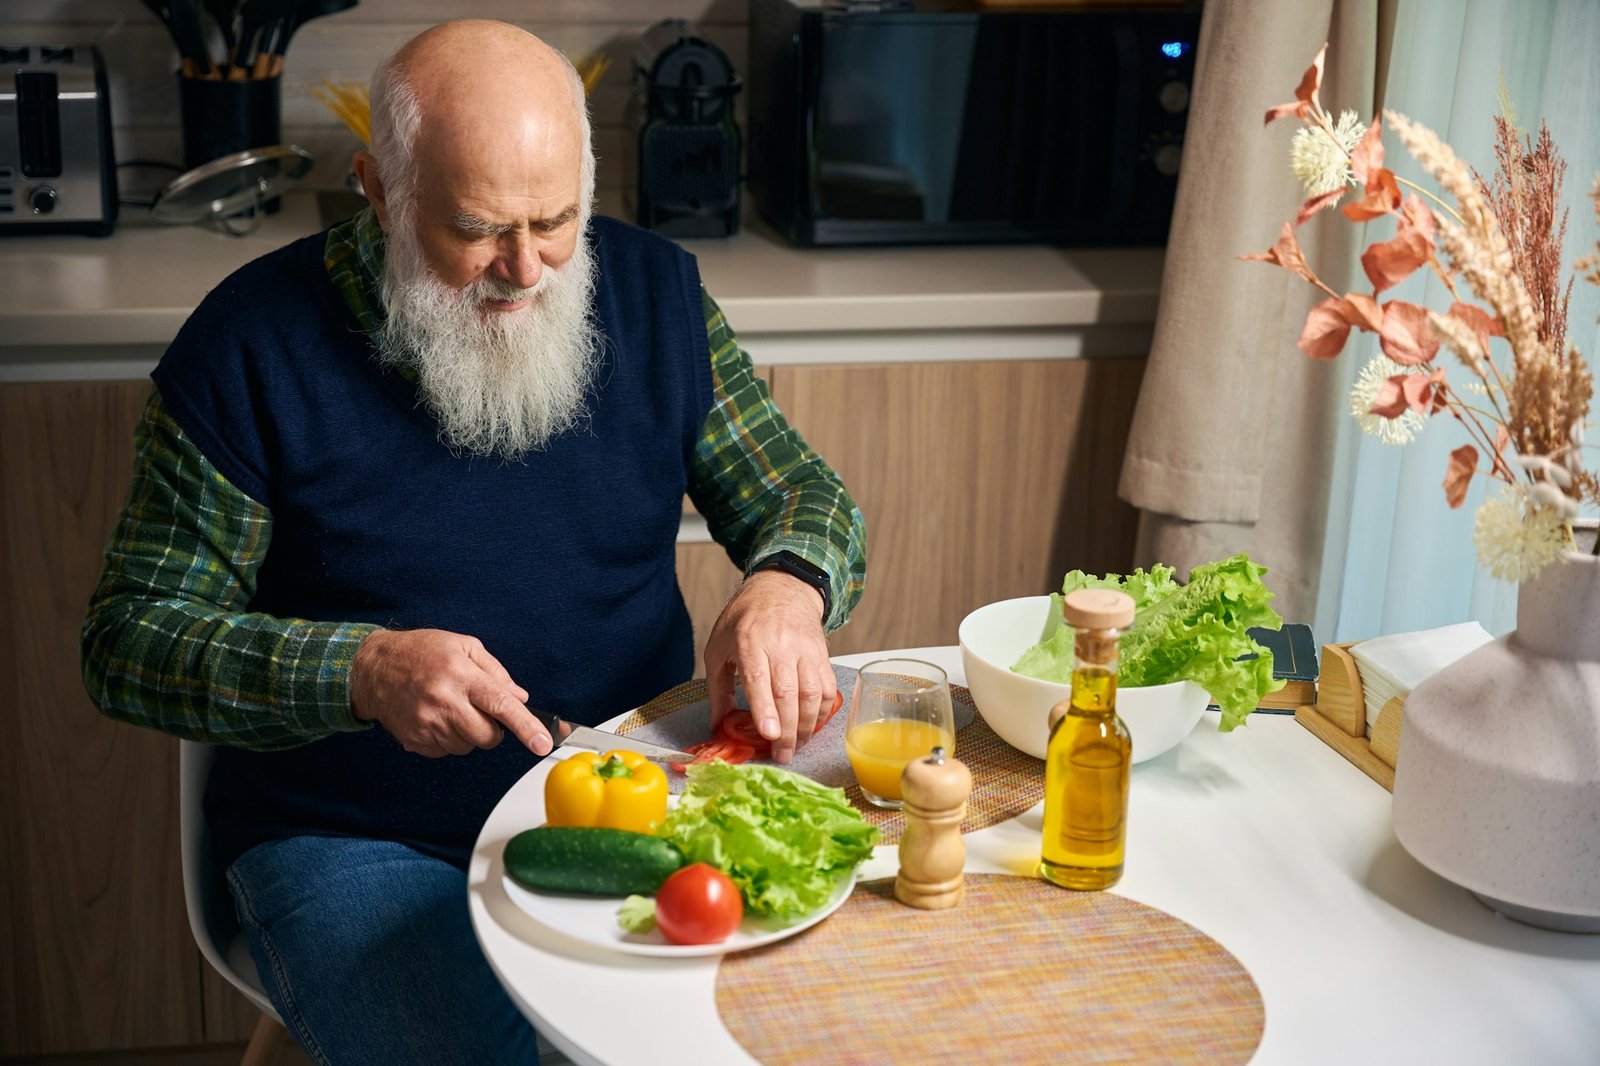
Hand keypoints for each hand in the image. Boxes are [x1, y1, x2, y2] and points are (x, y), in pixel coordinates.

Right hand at [349, 629, 553, 757]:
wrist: (373, 667)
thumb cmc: (422, 652)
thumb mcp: (464, 646)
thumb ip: (496, 672)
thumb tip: (520, 698)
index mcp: (462, 676)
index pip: (501, 705)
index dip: (526, 726)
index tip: (543, 743)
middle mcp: (445, 702)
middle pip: (487, 737)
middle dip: (492, 729)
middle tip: (477, 708)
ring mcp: (428, 724)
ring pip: (467, 747)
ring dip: (467, 733)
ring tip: (451, 708)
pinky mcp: (415, 740)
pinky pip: (446, 752)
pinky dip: (448, 739)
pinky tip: (436, 717)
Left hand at [703, 570, 833, 763]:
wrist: (781, 589)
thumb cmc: (744, 620)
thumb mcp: (718, 648)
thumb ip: (717, 689)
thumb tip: (718, 727)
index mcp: (749, 642)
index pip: (759, 679)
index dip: (765, 709)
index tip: (768, 734)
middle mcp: (780, 645)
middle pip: (788, 693)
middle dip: (787, 730)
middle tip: (782, 754)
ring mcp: (805, 649)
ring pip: (812, 693)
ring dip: (807, 725)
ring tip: (797, 745)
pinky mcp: (822, 654)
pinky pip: (827, 688)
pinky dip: (822, 711)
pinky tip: (812, 724)